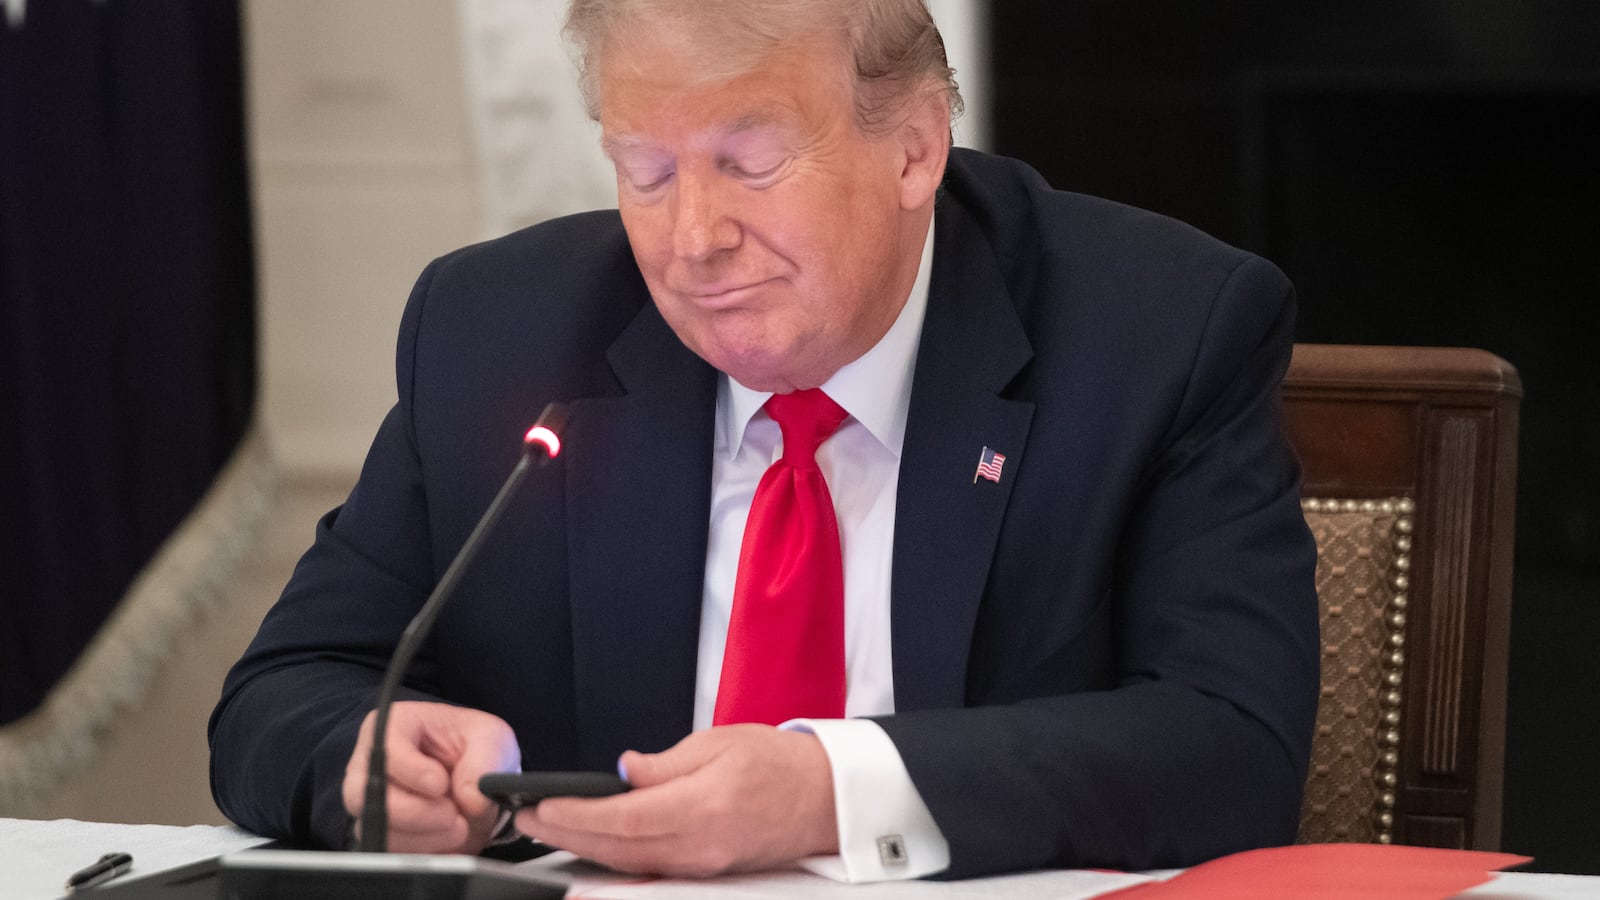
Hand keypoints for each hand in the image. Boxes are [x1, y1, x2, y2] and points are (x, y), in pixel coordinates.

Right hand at [342, 701, 520, 853]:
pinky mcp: (377, 833)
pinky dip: (419, 852)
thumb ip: (486, 759)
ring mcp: (368, 801)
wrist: (475, 781)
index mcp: (393, 726)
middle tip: (453, 813)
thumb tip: (471, 797)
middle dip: (416, 812)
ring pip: (374, 828)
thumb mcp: (491, 737)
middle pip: (365, 795)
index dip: (411, 769)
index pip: (383, 748)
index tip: (441, 783)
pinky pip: (384, 852)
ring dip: (422, 836)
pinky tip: (446, 841)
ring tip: (458, 827)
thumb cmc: (474, 747)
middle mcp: (369, 764)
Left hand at [517, 724, 837, 876]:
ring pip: (629, 863)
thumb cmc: (780, 763)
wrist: (826, 797)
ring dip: (584, 848)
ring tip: (550, 828)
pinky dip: (615, 855)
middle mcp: (700, 845)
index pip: (622, 818)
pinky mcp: (707, 869)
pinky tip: (593, 843)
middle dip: (566, 834)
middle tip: (527, 819)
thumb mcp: (719, 742)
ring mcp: (704, 863)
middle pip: (617, 848)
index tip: (540, 805)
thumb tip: (623, 772)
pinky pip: (650, 866)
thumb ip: (665, 764)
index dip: (574, 815)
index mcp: (703, 806)